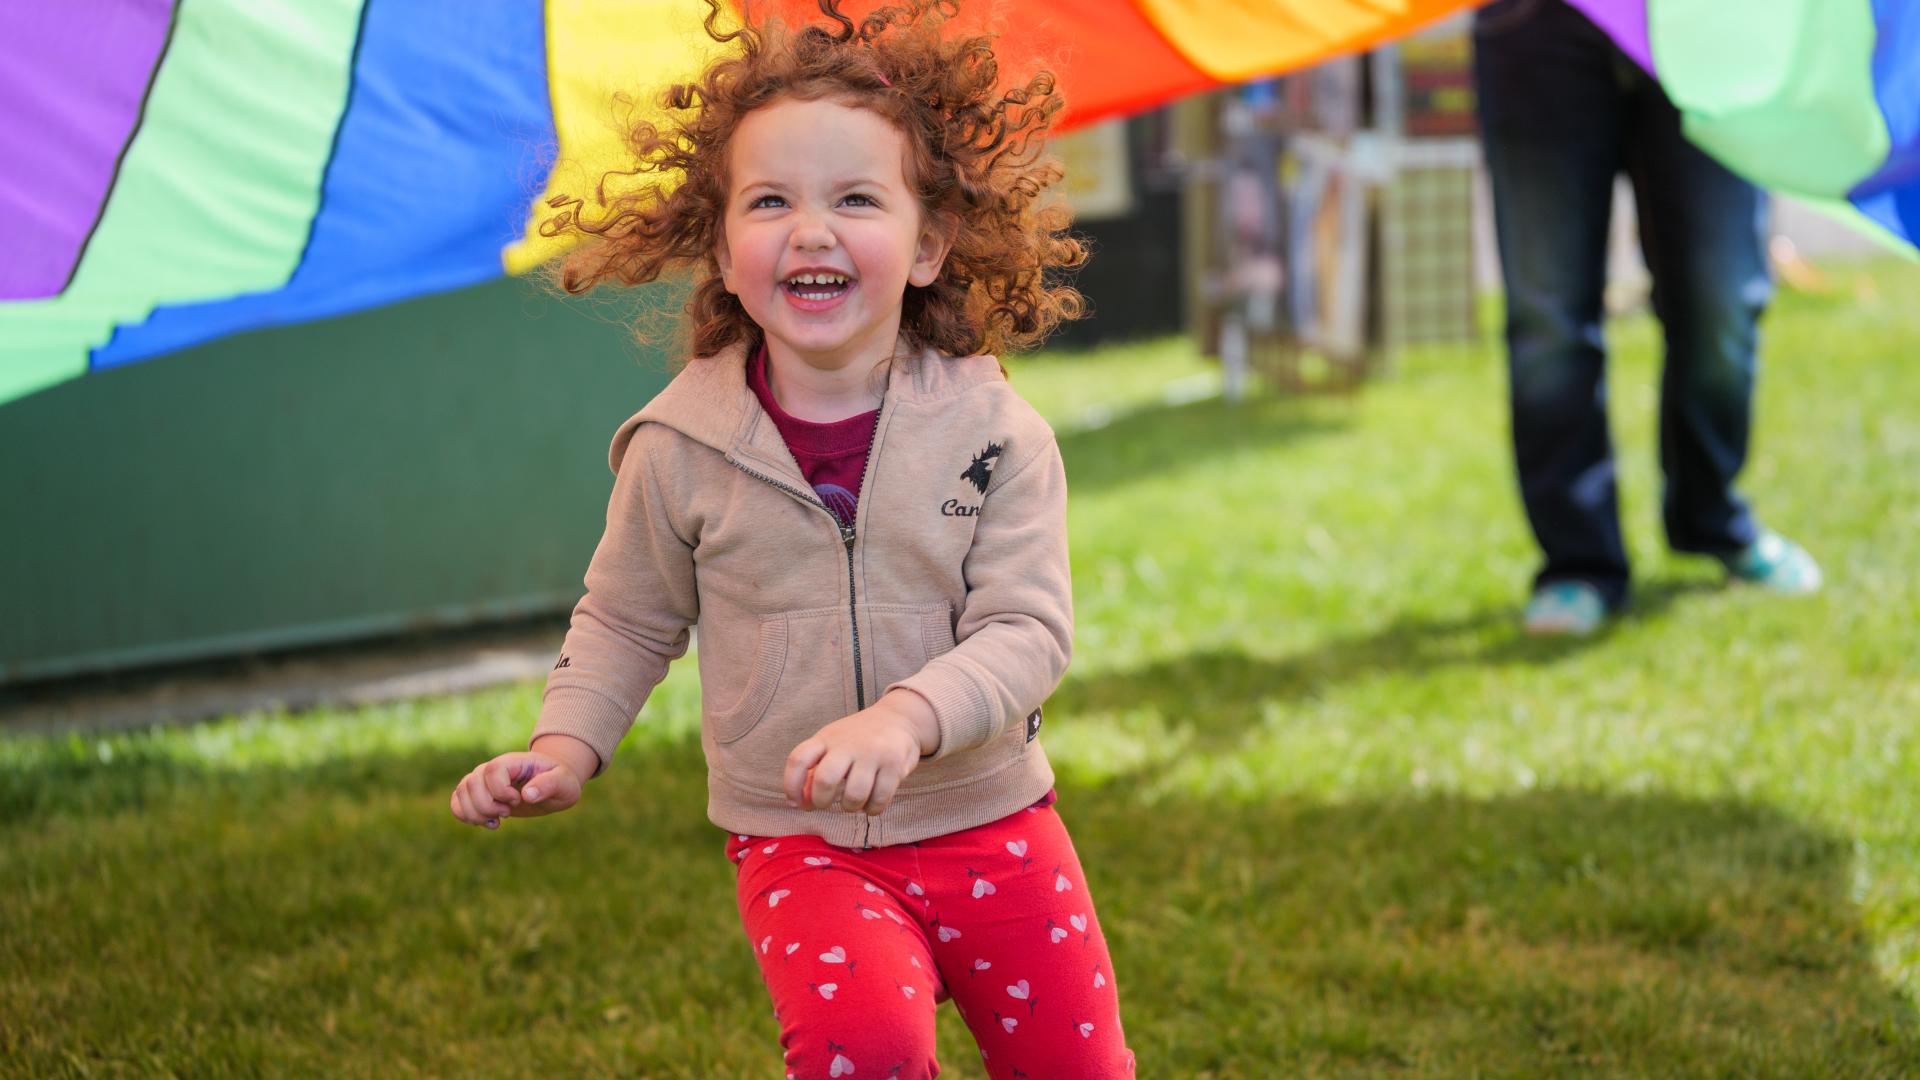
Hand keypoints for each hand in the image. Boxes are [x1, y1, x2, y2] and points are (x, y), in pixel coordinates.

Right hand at [449, 744, 585, 829]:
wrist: (553, 786)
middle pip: (471, 783)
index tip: (518, 800)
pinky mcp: (478, 794)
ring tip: (497, 822)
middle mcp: (493, 768)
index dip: (501, 791)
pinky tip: (488, 823)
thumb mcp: (564, 783)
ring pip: (460, 793)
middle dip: (487, 806)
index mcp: (514, 761)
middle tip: (508, 813)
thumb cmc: (561, 782)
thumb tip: (527, 795)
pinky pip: (457, 802)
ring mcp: (483, 780)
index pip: (492, 770)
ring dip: (476, 814)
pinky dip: (466, 816)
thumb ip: (549, 785)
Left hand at [784, 690, 939, 815]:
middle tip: (827, 804)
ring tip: (853, 802)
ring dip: (850, 808)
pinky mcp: (894, 764)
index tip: (795, 803)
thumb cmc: (859, 739)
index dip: (791, 786)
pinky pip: (879, 800)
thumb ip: (814, 770)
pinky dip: (872, 810)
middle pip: (824, 780)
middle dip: (821, 802)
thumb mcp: (833, 745)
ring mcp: (872, 753)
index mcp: (826, 738)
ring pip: (854, 795)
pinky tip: (872, 803)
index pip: (798, 759)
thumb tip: (799, 802)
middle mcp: (848, 743)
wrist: (899, 718)